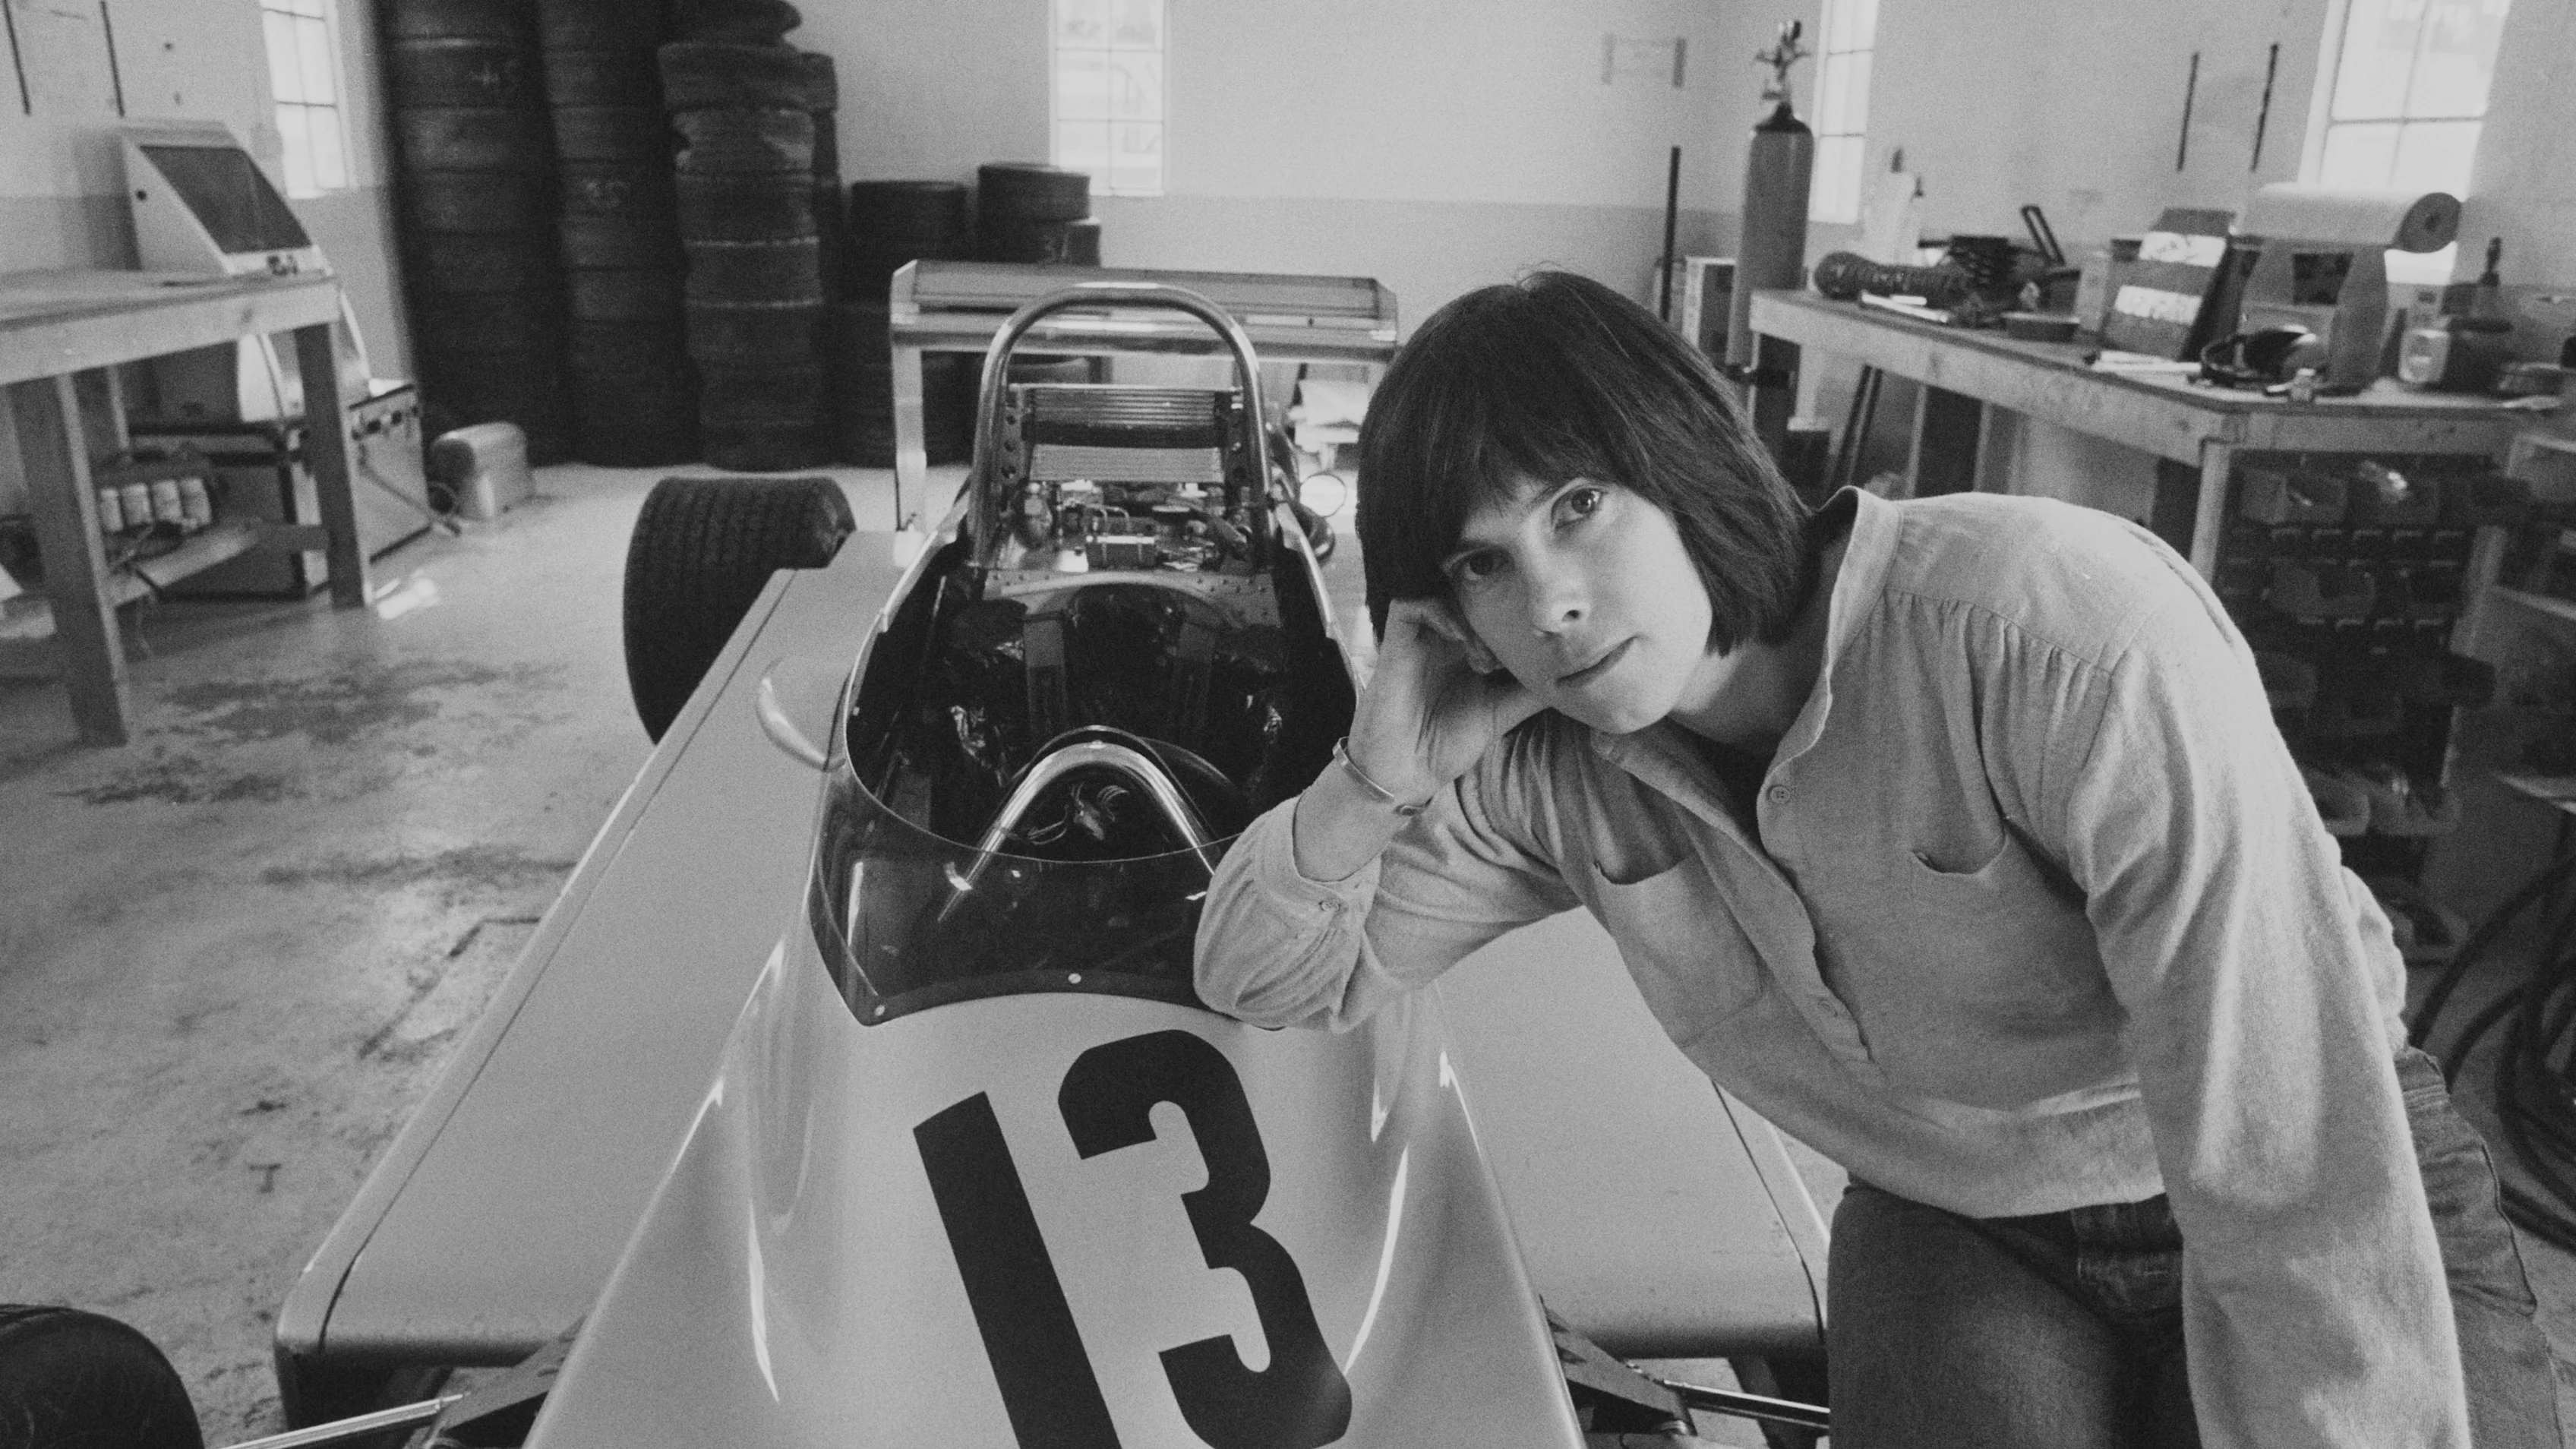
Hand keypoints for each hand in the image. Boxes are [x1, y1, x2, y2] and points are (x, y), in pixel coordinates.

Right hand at [1344, 597, 1543, 803]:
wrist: (1406, 772)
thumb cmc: (1447, 743)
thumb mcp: (1501, 713)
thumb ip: (1530, 691)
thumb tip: (1577, 679)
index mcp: (1463, 648)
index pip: (1490, 611)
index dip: (1514, 617)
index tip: (1535, 643)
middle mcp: (1441, 637)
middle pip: (1470, 595)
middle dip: (1497, 616)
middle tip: (1511, 652)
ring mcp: (1418, 637)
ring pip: (1445, 593)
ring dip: (1471, 618)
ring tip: (1483, 660)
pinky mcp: (1395, 641)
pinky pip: (1412, 602)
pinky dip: (1442, 613)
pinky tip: (1460, 642)